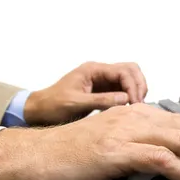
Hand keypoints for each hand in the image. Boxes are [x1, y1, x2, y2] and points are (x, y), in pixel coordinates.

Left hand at [23, 61, 147, 124]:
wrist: (40, 110)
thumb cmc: (53, 105)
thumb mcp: (76, 104)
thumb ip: (101, 100)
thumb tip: (125, 99)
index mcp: (92, 70)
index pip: (123, 71)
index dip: (133, 86)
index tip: (135, 103)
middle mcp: (100, 71)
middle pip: (130, 70)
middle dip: (139, 85)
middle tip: (139, 104)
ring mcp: (103, 80)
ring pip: (129, 78)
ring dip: (136, 90)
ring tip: (136, 108)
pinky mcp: (103, 90)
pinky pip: (123, 89)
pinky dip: (130, 97)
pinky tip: (129, 110)